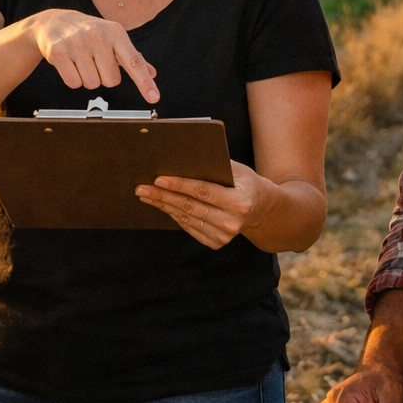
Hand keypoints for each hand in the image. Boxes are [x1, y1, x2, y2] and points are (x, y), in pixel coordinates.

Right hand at [24, 9, 158, 102]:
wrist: (54, 22)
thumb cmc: (89, 32)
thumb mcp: (113, 38)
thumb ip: (132, 57)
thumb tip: (152, 73)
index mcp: (115, 33)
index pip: (134, 62)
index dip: (144, 81)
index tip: (154, 97)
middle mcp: (98, 36)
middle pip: (112, 81)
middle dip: (104, 77)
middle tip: (95, 62)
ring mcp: (77, 43)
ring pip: (92, 84)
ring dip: (88, 78)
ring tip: (81, 61)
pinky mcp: (58, 52)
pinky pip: (74, 83)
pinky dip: (73, 79)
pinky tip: (70, 64)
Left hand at [135, 160, 269, 248]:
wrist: (260, 208)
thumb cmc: (245, 183)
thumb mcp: (237, 170)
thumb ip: (214, 166)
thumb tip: (181, 159)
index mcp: (239, 202)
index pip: (203, 192)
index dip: (180, 185)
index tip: (159, 179)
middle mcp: (232, 222)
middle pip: (190, 207)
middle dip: (164, 196)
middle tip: (142, 187)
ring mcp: (224, 236)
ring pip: (186, 218)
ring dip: (164, 206)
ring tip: (147, 195)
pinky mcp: (216, 243)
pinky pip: (189, 228)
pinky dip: (174, 216)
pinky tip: (162, 205)